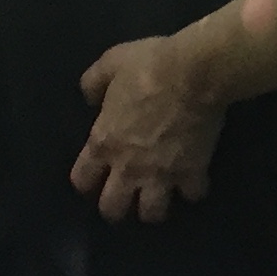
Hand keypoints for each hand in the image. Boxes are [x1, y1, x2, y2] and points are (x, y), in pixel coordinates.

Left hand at [71, 36, 218, 222]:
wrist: (194, 72)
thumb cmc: (149, 65)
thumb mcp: (111, 62)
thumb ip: (94, 82)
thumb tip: (90, 98)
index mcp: (103, 142)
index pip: (82, 181)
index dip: (87, 182)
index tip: (97, 176)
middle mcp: (127, 167)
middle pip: (112, 209)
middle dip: (118, 206)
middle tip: (128, 194)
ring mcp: (161, 173)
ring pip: (152, 213)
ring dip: (155, 207)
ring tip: (161, 195)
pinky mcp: (192, 171)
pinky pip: (192, 195)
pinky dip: (193, 190)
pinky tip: (194, 180)